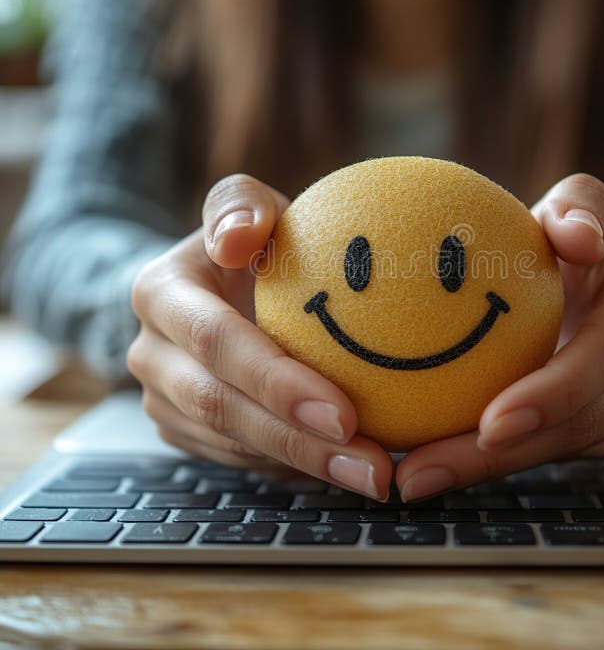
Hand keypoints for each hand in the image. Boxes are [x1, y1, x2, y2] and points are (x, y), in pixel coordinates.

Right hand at [127, 174, 393, 500]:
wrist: (219, 282)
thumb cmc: (251, 240)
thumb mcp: (248, 206)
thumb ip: (239, 204)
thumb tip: (236, 237)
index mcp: (162, 292)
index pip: (216, 343)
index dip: (276, 381)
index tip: (345, 412)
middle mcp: (151, 352)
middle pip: (222, 407)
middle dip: (299, 440)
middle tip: (371, 465)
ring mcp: (163, 398)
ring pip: (232, 446)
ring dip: (306, 464)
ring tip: (374, 475)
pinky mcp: (184, 429)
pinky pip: (239, 461)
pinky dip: (293, 466)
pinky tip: (344, 467)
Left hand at [395, 173, 603, 501]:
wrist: (594, 280)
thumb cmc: (569, 239)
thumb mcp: (575, 208)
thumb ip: (581, 205)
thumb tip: (580, 233)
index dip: (555, 392)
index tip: (493, 421)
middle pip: (579, 422)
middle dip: (504, 453)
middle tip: (425, 469)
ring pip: (560, 449)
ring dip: (487, 468)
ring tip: (415, 476)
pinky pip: (550, 454)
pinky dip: (495, 462)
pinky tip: (437, 464)